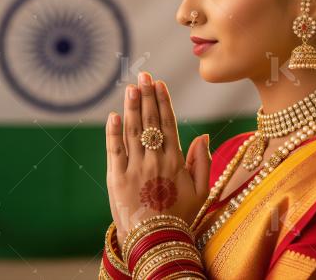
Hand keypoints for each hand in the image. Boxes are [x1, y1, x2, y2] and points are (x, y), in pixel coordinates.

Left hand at [105, 71, 210, 245]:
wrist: (156, 241)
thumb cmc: (180, 217)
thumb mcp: (200, 191)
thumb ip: (203, 161)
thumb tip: (203, 135)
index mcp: (175, 161)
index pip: (168, 124)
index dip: (163, 102)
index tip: (160, 83)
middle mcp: (155, 160)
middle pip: (150, 121)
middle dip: (147, 96)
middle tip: (144, 75)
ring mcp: (134, 168)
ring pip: (132, 130)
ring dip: (131, 107)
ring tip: (131, 87)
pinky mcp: (116, 178)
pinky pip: (114, 150)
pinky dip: (113, 131)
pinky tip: (114, 115)